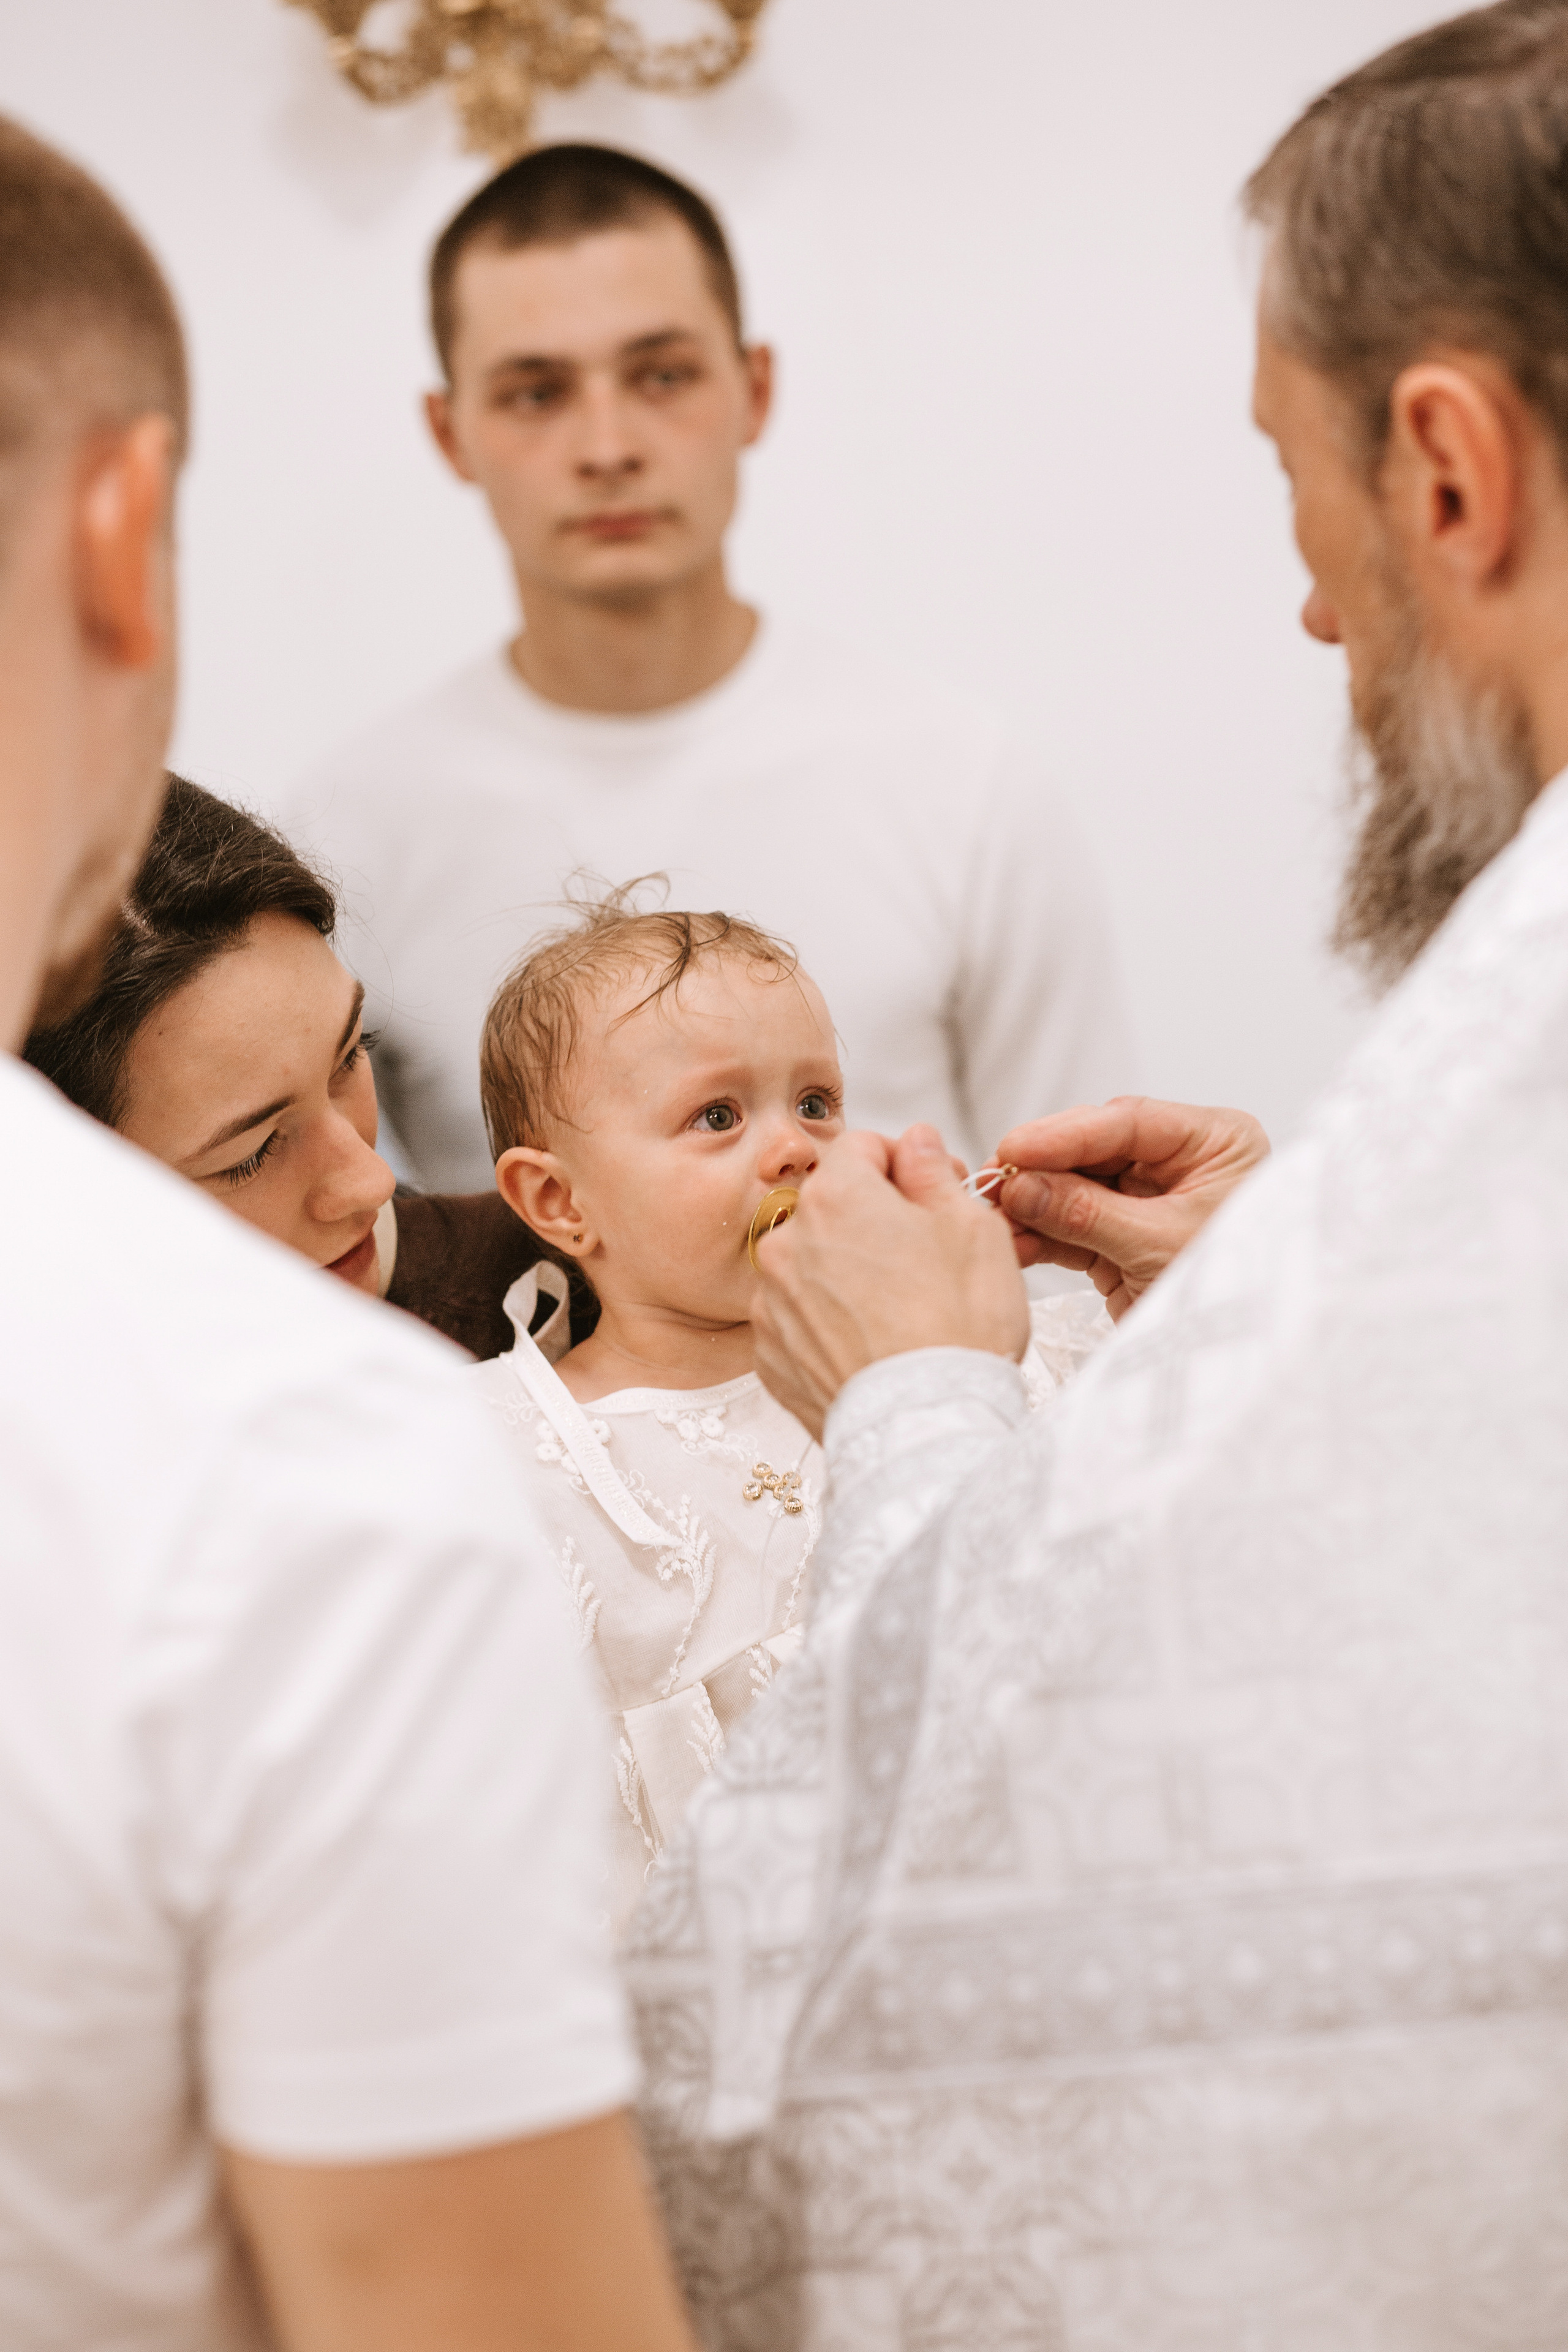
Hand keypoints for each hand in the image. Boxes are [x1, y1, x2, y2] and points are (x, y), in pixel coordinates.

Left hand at [751, 1125, 1030, 1440]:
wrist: (927, 1427)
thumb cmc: (959, 1325)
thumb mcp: (973, 1228)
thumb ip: (934, 1172)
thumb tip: (915, 1143)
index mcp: (836, 1195)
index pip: (862, 1146)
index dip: (904, 1163)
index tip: (931, 1191)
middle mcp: (788, 1241)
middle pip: (833, 1205)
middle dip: (874, 1218)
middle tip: (924, 1254)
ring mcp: (771, 1301)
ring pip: (812, 1262)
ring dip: (846, 1270)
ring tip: (898, 1308)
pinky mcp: (769, 1354)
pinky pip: (797, 1318)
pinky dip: (827, 1321)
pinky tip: (870, 1343)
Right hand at [994, 1096, 1268, 1320]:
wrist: (1239, 1364)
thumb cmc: (1235, 1291)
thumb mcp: (1159, 1245)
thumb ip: (1087, 1211)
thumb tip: (1019, 1185)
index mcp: (1213, 1143)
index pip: (1128, 1122)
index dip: (1064, 1134)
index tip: (1014, 1148)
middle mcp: (1181, 1164)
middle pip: (1094, 1150)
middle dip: (1040, 1169)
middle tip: (991, 1180)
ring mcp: (1149, 1202)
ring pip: (1076, 1188)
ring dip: (1031, 1204)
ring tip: (991, 1215)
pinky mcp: (1124, 1239)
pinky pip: (1073, 1227)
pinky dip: (1040, 1236)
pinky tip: (1010, 1241)